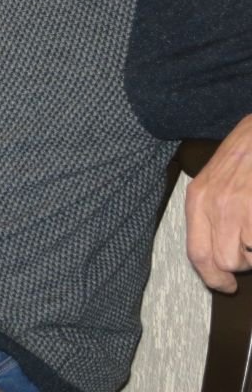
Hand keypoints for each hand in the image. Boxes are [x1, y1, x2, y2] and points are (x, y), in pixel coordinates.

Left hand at [185, 113, 251, 291]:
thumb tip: (216, 260)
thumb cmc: (241, 159)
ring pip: (249, 256)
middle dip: (242, 264)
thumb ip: (209, 217)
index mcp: (198, 200)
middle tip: (250, 248)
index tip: (226, 285)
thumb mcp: (213, 183)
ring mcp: (241, 206)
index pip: (197, 254)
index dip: (213, 277)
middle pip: (225, 261)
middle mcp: (216, 204)